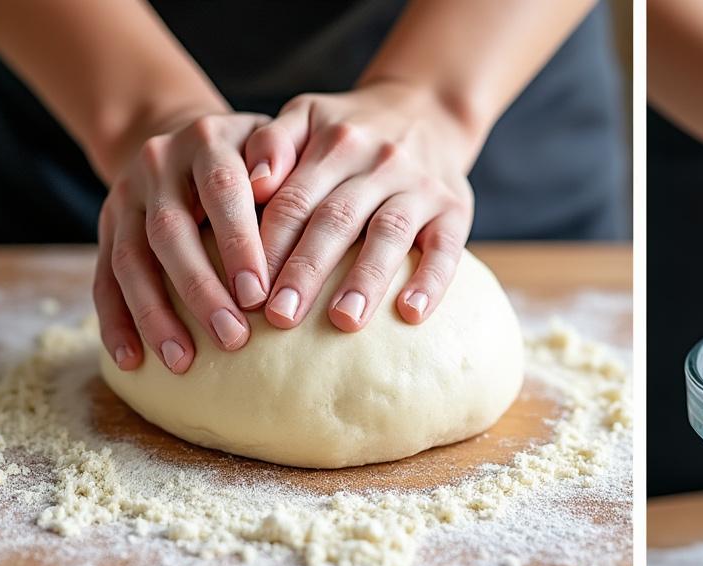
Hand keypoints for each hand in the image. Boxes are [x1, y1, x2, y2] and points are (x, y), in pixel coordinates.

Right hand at [94, 111, 270, 373]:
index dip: (237, 244)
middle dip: (199, 290)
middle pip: (170, 233)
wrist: (189, 138)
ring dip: (155, 315)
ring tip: (182, 361)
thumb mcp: (274, 139)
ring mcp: (125, 197)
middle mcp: (158, 165)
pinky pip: (103, 279)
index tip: (260, 296)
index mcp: (206, 141)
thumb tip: (275, 184)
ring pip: (130, 260)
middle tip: (232, 338)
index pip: (221, 190)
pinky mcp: (107, 228)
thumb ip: (280, 155)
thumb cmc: (254, 155)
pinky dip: (116, 322)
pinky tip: (133, 360)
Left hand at [243, 82, 476, 331]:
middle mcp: (379, 161)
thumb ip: (271, 142)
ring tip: (343, 321)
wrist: (427, 107)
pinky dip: (431, 281)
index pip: (294, 200)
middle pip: (336, 220)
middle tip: (280, 318)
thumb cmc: (351, 129)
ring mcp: (420, 185)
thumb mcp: (306, 114)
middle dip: (306, 270)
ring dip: (365, 280)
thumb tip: (254, 183)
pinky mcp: (455, 208)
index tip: (246, 293)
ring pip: (389, 234)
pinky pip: (446, 248)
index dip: (267, 246)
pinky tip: (412, 314)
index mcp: (335, 142)